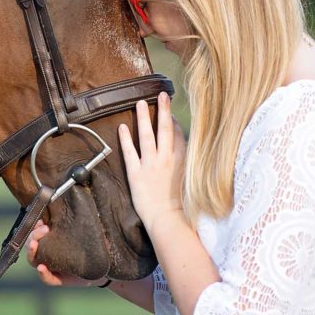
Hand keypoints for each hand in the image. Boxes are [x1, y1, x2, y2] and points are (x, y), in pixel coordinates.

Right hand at [25, 220, 108, 287]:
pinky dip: (43, 273)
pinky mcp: (58, 279)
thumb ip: (81, 219)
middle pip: (31, 244)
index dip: (34, 226)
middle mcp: (48, 253)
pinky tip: (42, 267)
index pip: (36, 232)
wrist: (101, 268)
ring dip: (32, 252)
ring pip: (34, 260)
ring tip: (35, 245)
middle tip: (44, 229)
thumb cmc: (90, 246)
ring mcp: (51, 267)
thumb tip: (79, 200)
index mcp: (51, 239)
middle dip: (34, 235)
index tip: (40, 219)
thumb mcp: (84, 231)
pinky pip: (47, 278)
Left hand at [118, 92, 186, 232]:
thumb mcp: (192, 182)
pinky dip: (125, 139)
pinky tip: (123, 127)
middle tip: (161, 94)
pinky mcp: (136, 174)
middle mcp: (167, 159)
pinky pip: (130, 152)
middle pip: (165, 129)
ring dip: (144, 118)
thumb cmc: (182, 206)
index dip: (173, 121)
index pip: (178, 135)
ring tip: (140, 102)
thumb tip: (186, 153)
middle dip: (163, 110)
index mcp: (182, 161)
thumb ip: (188, 165)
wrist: (169, 220)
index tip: (169, 112)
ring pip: (147, 136)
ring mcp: (151, 165)